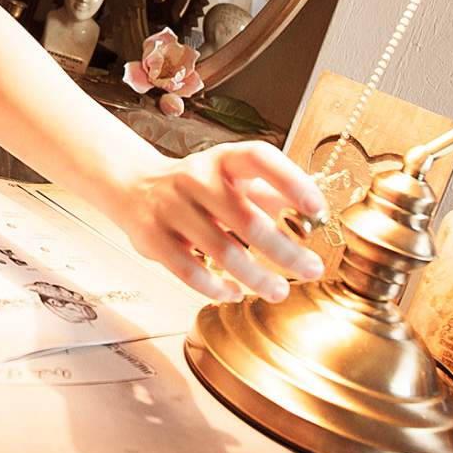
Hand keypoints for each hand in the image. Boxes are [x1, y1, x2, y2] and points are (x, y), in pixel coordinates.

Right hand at [113, 142, 327, 302]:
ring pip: (221, 251)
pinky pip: (189, 271)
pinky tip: (234, 293)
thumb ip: (268, 194)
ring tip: (278, 291)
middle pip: (246, 218)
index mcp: (221, 160)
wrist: (135, 187)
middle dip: (284, 250)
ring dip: (256, 277)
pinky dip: (215, 288)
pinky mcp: (152, 237)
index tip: (318, 210)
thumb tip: (311, 216)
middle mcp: (194, 178)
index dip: (291, 182)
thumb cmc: (196, 186)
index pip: (259, 159)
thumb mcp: (230, 178)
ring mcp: (170, 207)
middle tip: (311, 269)